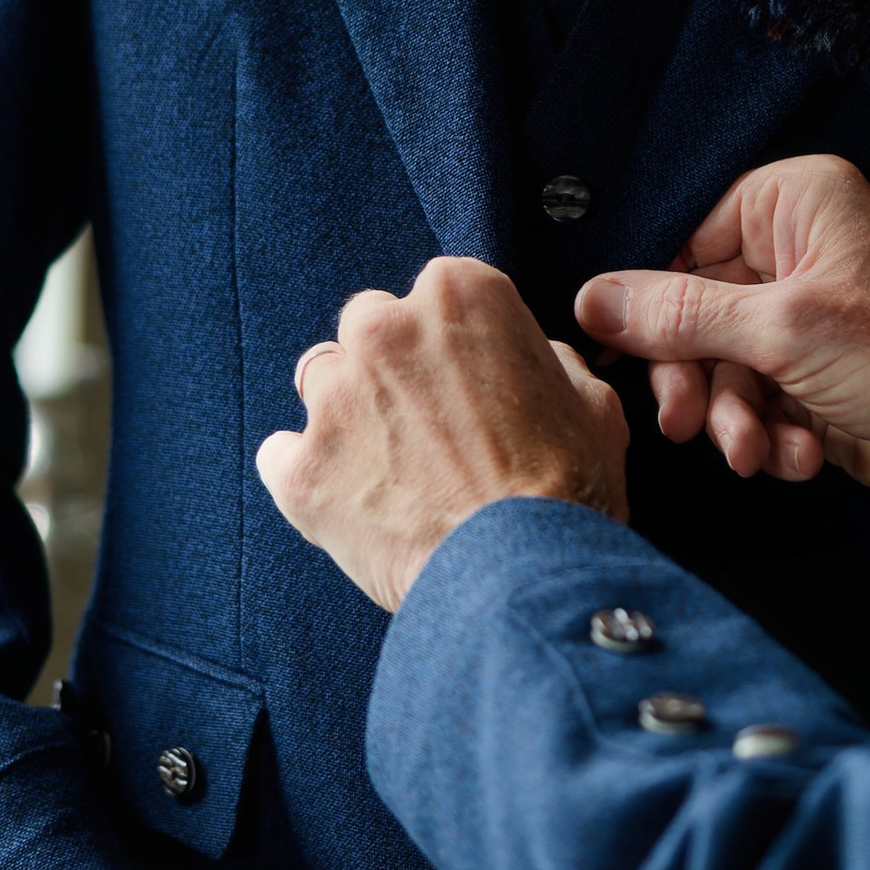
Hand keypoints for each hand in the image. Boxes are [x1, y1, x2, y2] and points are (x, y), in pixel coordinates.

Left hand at [256, 256, 628, 610]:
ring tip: (389, 468)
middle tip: (429, 425)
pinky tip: (347, 503)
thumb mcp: (591, 403)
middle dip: (393, 365)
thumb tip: (530, 362)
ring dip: (347, 413)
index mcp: (459, 296)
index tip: (467, 378)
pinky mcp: (300, 468)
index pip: (439, 291)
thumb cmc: (567, 491)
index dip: (456, 340)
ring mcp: (335, 398)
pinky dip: (306, 474)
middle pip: (371, 325)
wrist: (523, 577)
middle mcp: (385, 329)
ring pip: (320, 381)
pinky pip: (279, 455)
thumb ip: (545, 362)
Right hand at [576, 154, 869, 517]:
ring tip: (757, 451)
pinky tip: (801, 456)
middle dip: (695, 375)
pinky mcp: (825, 385)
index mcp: (795, 205)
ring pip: (727, 370)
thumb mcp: (782, 330)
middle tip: (685, 420)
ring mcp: (814, 324)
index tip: (625, 350)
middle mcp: (802, 256)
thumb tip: (593, 300)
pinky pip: (763, 407)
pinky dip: (773, 437)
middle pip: (698, 313)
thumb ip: (680, 318)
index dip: (654, 301)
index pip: (686, 240)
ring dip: (735, 418)